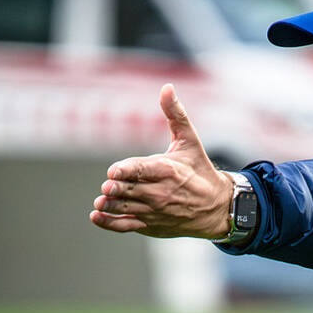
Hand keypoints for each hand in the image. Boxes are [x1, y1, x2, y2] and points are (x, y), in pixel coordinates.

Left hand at [90, 84, 232, 238]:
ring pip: (125, 207)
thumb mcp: (190, 140)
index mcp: (169, 170)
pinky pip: (125, 226)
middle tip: (108, 186)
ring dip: (110, 204)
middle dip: (115, 188)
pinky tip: (97, 214)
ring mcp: (155, 211)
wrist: (216, 207)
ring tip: (102, 200)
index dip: (124, 171)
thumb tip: (167, 87)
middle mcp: (161, 192)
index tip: (113, 172)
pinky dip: (108, 222)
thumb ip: (175, 114)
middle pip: (129, 190)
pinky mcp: (151, 225)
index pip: (140, 170)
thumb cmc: (199, 170)